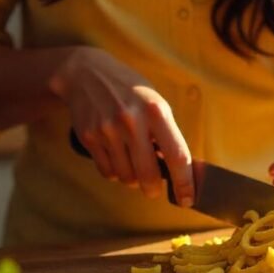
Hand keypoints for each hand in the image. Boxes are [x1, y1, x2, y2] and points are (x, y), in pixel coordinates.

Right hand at [48, 47, 193, 205]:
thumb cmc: (129, 90)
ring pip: (126, 177)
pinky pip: (107, 171)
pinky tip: (116, 156)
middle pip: (148, 175)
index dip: (185, 183)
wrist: (86, 73)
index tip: (187, 199)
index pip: (178, 156)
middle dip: (153, 189)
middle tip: (154, 189)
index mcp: (156, 112)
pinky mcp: (89, 137)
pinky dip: (115, 171)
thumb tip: (178, 168)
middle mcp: (132, 121)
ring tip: (132, 162)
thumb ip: (166, 133)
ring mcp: (108, 130)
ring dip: (133, 178)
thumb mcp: (155, 102)